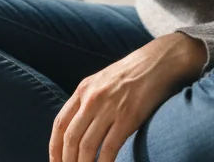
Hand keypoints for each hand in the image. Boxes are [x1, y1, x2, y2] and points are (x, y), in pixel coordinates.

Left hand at [50, 33, 206, 161]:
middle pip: (70, 137)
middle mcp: (92, 98)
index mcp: (83, 89)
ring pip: (87, 145)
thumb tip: (78, 125)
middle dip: (66, 161)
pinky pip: (109, 147)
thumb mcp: (102, 80)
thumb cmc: (132, 73)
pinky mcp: (128, 118)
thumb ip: (88, 100)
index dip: (54, 147)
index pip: (60, 124)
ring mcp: (109, 108)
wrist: (159, 61)